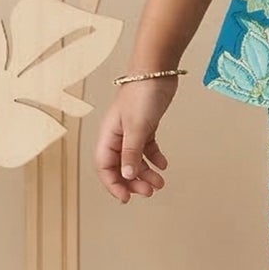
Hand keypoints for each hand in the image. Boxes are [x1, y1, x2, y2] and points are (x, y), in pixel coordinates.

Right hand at [92, 77, 177, 203]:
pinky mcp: (146, 126)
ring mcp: (131, 131)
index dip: (113, 184)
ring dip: (145, 173)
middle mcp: (117, 135)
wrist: (157, 71)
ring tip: (160, 183)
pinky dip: (154, 158)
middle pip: (120, 167)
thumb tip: (126, 176)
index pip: (105, 167)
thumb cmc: (142, 94)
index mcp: (108, 136)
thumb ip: (131, 152)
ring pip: (135, 159)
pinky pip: (146, 148)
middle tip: (149, 192)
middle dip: (132, 182)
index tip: (126, 198)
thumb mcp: (137, 127)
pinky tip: (164, 165)